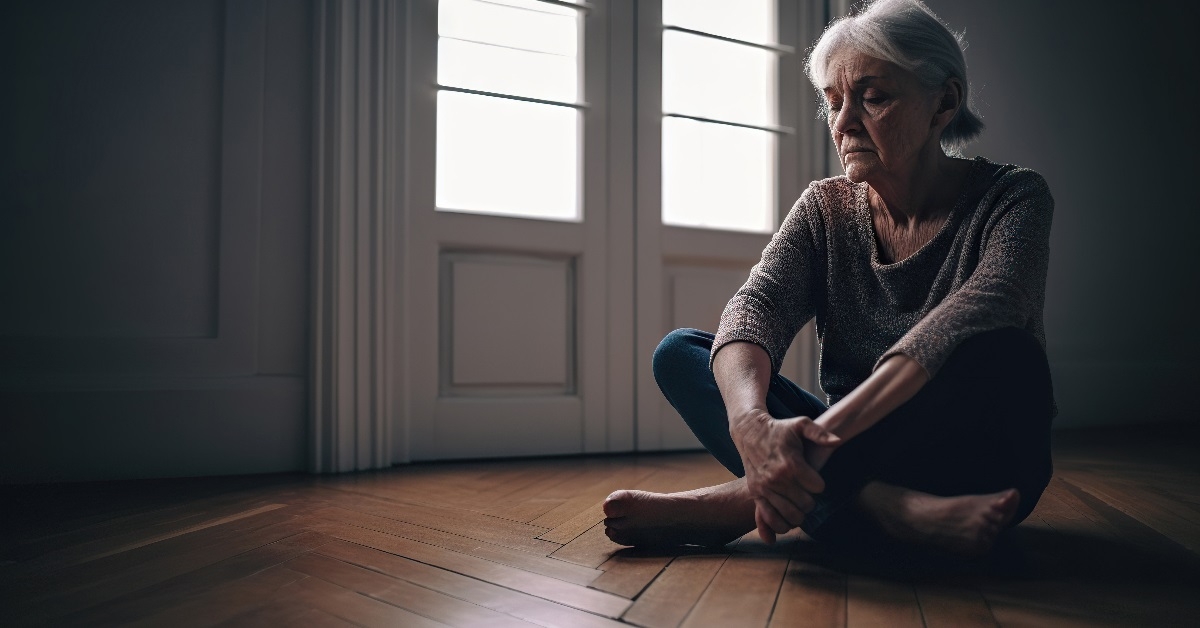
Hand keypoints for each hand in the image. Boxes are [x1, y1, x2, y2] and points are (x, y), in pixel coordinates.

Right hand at [731, 410, 840, 542]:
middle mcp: (777, 479)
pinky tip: (788, 521)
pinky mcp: (755, 493)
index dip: (819, 484)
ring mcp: (765, 488)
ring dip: (799, 514)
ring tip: (799, 505)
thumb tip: (838, 441)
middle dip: (811, 501)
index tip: (815, 478)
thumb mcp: (801, 424)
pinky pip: (769, 518)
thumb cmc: (779, 429)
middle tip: (808, 492)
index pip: (817, 487)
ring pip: (791, 515)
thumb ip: (820, 433)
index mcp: (791, 464)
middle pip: (806, 504)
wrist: (749, 432)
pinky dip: (780, 525)